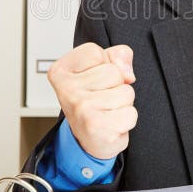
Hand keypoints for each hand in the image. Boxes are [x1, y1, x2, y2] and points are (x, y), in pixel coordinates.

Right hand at [48, 43, 137, 158]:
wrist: (86, 139)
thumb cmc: (92, 100)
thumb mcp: (99, 68)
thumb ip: (117, 56)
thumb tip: (128, 73)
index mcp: (61, 71)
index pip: (94, 52)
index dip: (103, 63)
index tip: (92, 78)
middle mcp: (67, 90)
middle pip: (114, 72)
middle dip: (116, 84)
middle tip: (102, 97)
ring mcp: (81, 108)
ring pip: (126, 92)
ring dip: (123, 103)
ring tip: (107, 110)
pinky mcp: (97, 127)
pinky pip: (131, 114)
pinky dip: (126, 120)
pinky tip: (111, 123)